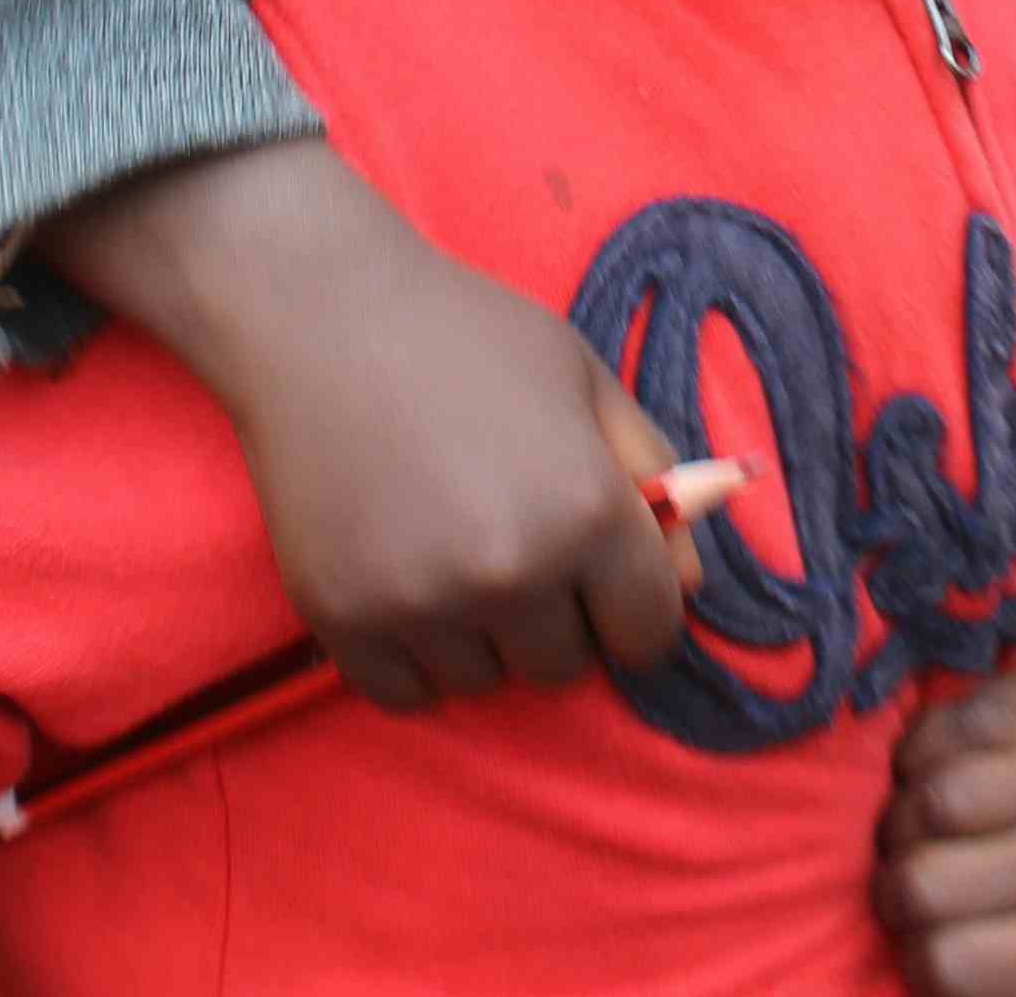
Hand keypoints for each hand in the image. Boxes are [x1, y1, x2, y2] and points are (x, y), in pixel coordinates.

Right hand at [41, 143, 700, 709]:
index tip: (608, 582)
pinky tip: (411, 582)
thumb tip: (690, 580)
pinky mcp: (344, 622)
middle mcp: (510, 572)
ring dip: (484, 636)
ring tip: (455, 548)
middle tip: (519, 545)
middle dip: (559, 618)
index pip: (649, 633)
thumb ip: (654, 477)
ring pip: (486, 681)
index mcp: (588, 512)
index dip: (636, 607)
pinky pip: (409, 693)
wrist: (324, 322)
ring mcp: (422, 604)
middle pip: (566, 667)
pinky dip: (418, 657)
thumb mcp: (588, 381)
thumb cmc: (471, 336)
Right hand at [875, 671, 1015, 996]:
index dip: (917, 963)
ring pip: (931, 793)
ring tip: (931, 836)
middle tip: (919, 893)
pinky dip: (919, 758)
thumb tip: (919, 972)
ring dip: (904, 820)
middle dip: (898, 891)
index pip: (948, 965)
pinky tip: (946, 779)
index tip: (931, 953)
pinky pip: (941, 725)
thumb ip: (989, 991)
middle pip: (926, 880)